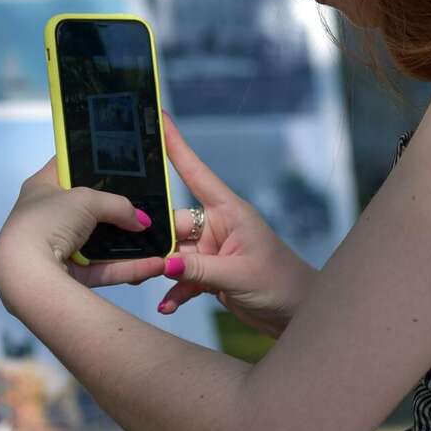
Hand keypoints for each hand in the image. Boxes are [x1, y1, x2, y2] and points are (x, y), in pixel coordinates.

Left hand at [0, 162, 164, 304]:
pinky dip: (129, 266)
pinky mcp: (71, 275)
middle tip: (146, 201)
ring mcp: (59, 247)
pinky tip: (156, 263)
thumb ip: (118, 205)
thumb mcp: (86, 199)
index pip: (67, 165)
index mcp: (41, 187)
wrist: (28, 273)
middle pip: (87, 207)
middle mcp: (47, 216)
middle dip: (116, 207)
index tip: (119, 160)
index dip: (91, 160)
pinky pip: (105, 268)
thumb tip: (142, 221)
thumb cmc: (49, 220)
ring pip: (99, 241)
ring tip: (156, 234)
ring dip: (127, 241)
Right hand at [154, 111, 315, 337]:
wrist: (298, 313)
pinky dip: (174, 289)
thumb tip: (162, 264)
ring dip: (160, 269)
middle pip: (172, 221)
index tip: (158, 116)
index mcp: (229, 211)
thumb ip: (198, 270)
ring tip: (143, 281)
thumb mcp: (239, 275)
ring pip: (172, 252)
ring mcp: (212, 250)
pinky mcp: (210, 273)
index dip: (176, 144)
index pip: (195, 172)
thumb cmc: (282, 284)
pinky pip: (182, 276)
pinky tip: (167, 305)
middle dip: (153, 236)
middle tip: (132, 250)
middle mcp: (217, 226)